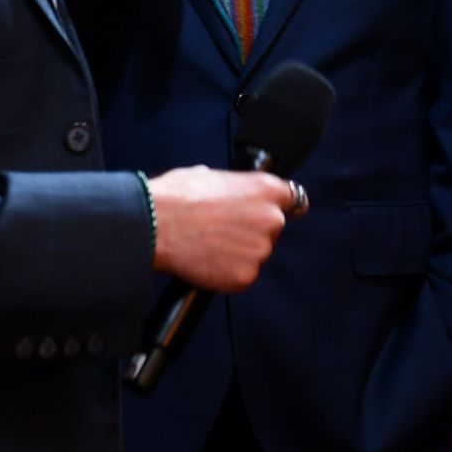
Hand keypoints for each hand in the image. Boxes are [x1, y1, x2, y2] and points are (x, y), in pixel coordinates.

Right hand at [146, 166, 305, 292]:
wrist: (154, 226)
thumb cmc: (177, 196)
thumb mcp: (211, 175)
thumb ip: (233, 186)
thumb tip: (227, 192)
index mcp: (266, 189)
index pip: (296, 201)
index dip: (289, 208)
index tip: (288, 213)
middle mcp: (271, 218)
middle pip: (271, 230)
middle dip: (252, 232)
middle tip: (222, 232)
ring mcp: (260, 250)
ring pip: (255, 254)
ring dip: (239, 254)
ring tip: (208, 245)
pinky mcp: (246, 276)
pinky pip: (241, 277)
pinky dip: (227, 274)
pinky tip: (206, 262)